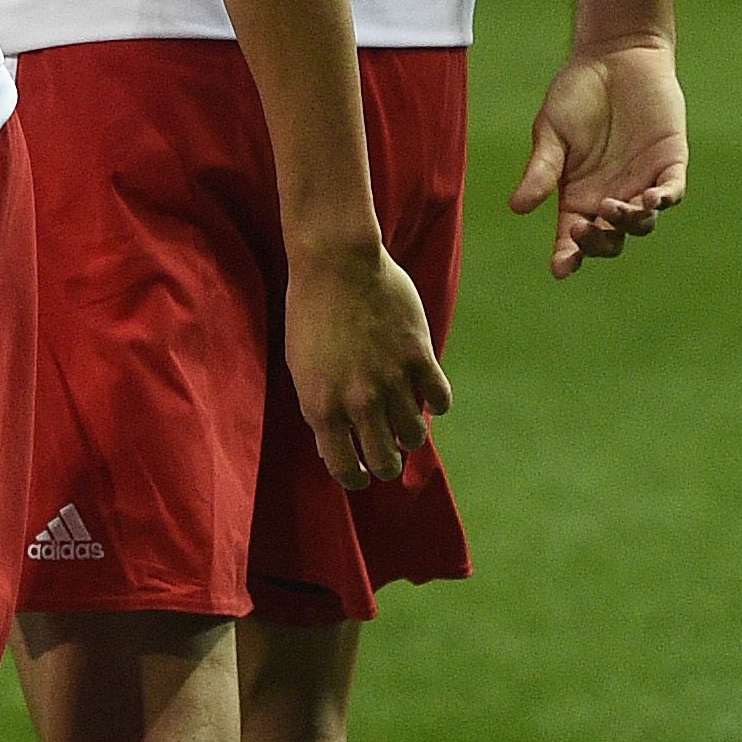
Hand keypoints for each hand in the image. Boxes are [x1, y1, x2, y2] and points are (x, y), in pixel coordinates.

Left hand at [283, 238, 452, 490]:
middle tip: (387, 450)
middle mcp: (358, 401)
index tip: (361, 473)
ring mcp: (391, 381)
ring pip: (414, 436)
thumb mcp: (301, 368)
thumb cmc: (311, 314)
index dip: (356, 478)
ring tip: (401, 417)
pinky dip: (434, 402)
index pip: (344, 470)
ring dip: (409, 432)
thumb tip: (336, 451)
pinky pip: (440, 402)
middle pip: (386, 461)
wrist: (335, 264)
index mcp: (322, 407)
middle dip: (386, 462)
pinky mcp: (419, 357)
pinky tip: (424, 392)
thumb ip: (321, 410)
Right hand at [512, 37, 686, 277]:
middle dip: (599, 242)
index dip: (568, 255)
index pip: (573, 237)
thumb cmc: (575, 93)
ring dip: (629, 221)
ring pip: (642, 222)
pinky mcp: (669, 163)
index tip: (560, 268)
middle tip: (584, 227)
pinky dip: (663, 201)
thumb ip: (541, 170)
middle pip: (611, 239)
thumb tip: (518, 207)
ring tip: (615, 206)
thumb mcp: (551, 133)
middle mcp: (610, 195)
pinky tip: (651, 199)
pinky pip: (671, 193)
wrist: (614, 56)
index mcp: (577, 194)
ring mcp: (642, 181)